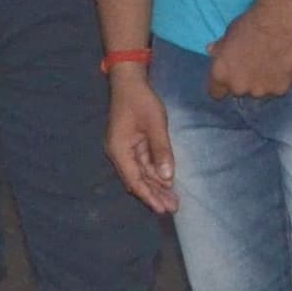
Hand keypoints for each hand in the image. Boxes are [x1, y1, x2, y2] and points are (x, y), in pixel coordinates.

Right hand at [105, 70, 177, 212]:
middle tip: (173, 208)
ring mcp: (123, 150)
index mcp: (119, 150)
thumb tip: (166, 178)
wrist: (129, 81)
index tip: (163, 209)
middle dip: (154, 195)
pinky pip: (143, 164)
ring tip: (173, 200)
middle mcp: (118, 153)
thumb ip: (161, 150)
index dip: (149, 196)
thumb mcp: (155, 124)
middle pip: (136, 180)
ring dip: (156, 186)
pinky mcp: (131, 145)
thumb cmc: (141, 100)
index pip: (134, 180)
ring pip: (141, 174)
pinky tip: (167, 182)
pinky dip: (154, 173)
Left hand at [207, 6, 291, 98]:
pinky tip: (282, 65)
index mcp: (221, 75)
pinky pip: (278, 89)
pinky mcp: (279, 91)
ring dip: (263, 82)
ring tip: (270, 62)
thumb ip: (220, 49)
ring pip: (259, 91)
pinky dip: (280, 80)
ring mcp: (259, 91)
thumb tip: (211, 51)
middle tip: (254, 64)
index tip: (231, 76)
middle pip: (239, 91)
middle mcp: (238, 87)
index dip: (223, 85)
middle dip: (245, 81)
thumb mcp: (228, 34)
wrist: (277, 25)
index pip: (216, 92)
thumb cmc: (250, 26)